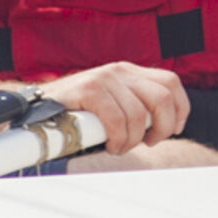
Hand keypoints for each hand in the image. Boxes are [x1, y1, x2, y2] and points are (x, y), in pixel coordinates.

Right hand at [39, 62, 189, 151]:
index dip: (180, 109)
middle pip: (163, 97)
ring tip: (119, 147)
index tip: (172, 130)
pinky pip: (117, 119)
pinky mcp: (89, 89)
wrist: (37, 109)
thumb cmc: (79, 115)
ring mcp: (104, 78)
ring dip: (133, 140)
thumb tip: (159, 128)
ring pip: (139, 115)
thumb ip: (135, 108)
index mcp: (130, 72)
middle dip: (162, 128)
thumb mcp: (113, 105)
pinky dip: (118, 139)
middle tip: (147, 143)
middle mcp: (120, 71)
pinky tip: (110, 146)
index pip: (171, 82)